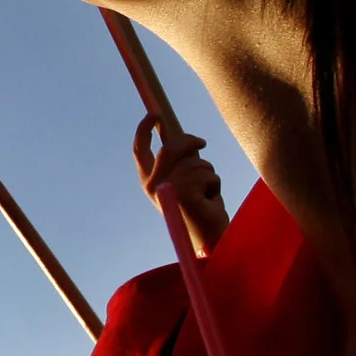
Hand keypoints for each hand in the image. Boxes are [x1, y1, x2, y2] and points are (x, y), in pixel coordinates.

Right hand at [135, 113, 226, 254]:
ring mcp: (168, 190)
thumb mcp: (186, 181)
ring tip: (208, 192)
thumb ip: (180, 161)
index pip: (140, 150)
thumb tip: (182, 137)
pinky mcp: (185, 194)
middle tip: (203, 143)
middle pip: (170, 148)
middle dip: (190, 141)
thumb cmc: (200, 209)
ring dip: (209, 172)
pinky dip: (216, 183)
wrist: (209, 240)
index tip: (156, 114)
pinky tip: (211, 200)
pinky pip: (207, 173)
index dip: (144, 128)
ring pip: (195, 162)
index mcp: (149, 182)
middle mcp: (153, 186)